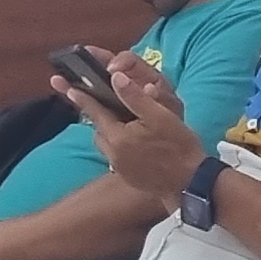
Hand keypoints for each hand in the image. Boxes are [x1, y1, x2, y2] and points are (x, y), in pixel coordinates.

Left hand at [68, 48, 205, 205]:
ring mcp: (120, 168)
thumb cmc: (179, 147)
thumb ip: (134, 96)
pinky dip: (121, 147)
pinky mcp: (128, 177)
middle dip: (102, 117)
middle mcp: (113, 154)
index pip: (95, 112)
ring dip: (112, 133)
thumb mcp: (160, 115)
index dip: (82, 97)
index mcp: (118, 137)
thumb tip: (115, 76)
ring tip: (128, 125)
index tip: (68, 87)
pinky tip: (137, 144)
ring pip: (108, 144)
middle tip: (109, 106)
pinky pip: (117, 156)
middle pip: (100, 129)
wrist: (192, 183)